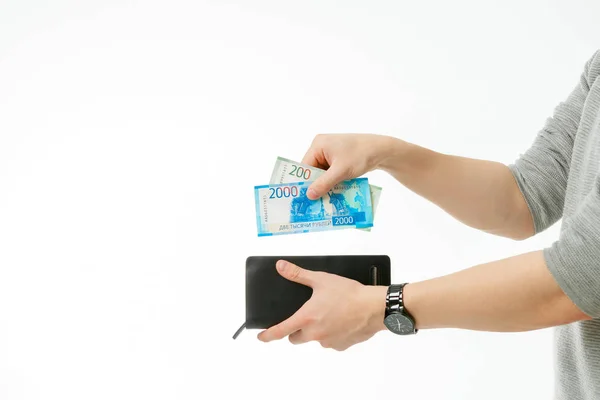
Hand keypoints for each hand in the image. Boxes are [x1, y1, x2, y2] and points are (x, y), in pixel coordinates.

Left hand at [257, 260, 387, 350]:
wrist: (374, 307)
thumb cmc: (349, 293)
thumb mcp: (321, 279)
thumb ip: (298, 274)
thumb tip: (281, 267)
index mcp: (306, 318)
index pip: (280, 331)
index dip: (268, 335)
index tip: (261, 337)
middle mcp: (315, 333)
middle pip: (296, 338)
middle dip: (297, 330)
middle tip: (306, 316)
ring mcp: (328, 342)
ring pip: (315, 339)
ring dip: (317, 331)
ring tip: (330, 314)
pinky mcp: (341, 346)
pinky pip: (331, 342)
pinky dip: (332, 334)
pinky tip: (341, 321)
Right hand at [301, 133, 400, 198]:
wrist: (381, 150)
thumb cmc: (360, 155)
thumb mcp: (341, 171)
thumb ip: (324, 183)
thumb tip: (309, 195)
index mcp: (318, 144)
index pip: (305, 166)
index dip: (304, 182)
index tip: (303, 198)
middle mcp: (322, 147)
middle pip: (313, 170)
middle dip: (315, 184)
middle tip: (313, 202)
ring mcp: (330, 152)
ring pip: (322, 173)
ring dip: (324, 185)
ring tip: (322, 200)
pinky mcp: (338, 158)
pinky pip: (330, 172)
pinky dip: (332, 182)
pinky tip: (332, 193)